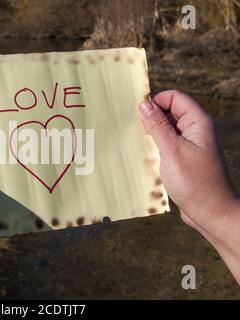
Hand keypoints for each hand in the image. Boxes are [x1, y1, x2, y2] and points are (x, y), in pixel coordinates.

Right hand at [138, 90, 239, 282]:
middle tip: (139, 132)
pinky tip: (150, 156)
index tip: (138, 114)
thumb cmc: (195, 183)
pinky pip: (168, 142)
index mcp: (198, 122)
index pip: (174, 97)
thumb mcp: (171, 151)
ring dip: (153, 133)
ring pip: (167, 128)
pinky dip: (157, 145)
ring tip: (144, 145)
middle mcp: (196, 129)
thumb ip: (157, 126)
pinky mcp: (185, 156)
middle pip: (170, 111)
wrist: (211, 212)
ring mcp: (191, 143)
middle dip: (152, 118)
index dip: (156, 101)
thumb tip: (144, 104)